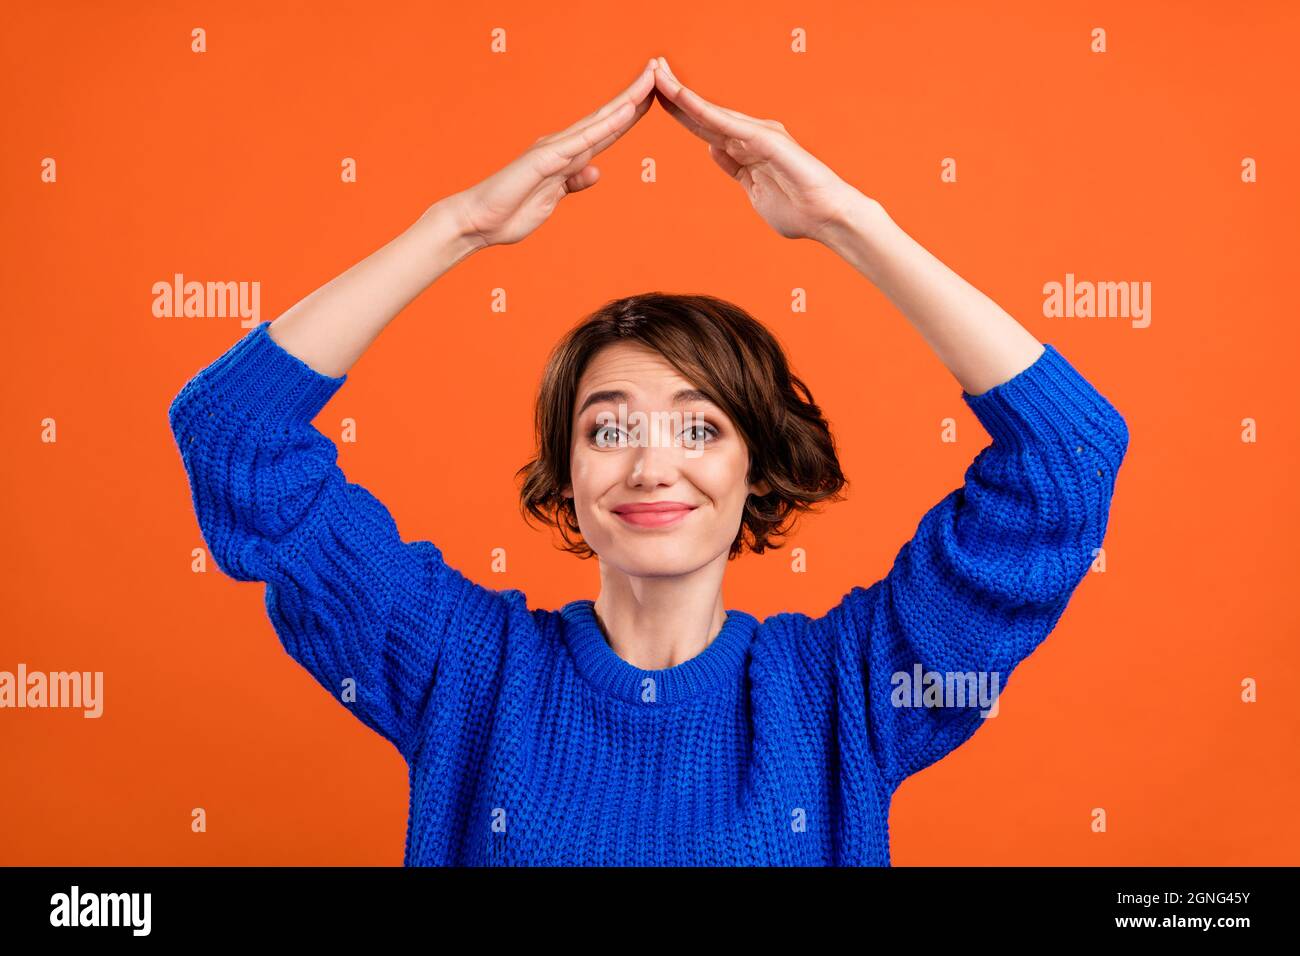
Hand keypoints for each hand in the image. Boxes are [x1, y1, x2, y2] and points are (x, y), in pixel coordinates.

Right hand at [445, 59, 657, 249]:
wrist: (479, 222)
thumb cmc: (510, 211)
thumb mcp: (553, 199)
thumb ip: (573, 184)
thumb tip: (595, 170)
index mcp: (567, 156)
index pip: (607, 131)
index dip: (631, 113)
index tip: (654, 97)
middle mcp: (563, 146)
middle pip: (608, 117)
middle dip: (635, 94)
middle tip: (659, 69)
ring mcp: (554, 150)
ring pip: (599, 121)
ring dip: (626, 100)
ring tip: (650, 78)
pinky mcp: (545, 160)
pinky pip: (581, 140)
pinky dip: (604, 125)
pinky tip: (624, 111)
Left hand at [651, 56, 863, 243]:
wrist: (826, 218)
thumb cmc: (796, 210)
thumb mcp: (752, 189)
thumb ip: (734, 168)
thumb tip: (714, 149)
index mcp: (744, 150)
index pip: (705, 129)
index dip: (681, 113)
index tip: (657, 98)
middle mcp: (749, 136)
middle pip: (703, 114)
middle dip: (676, 93)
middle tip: (652, 69)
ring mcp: (758, 135)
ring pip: (711, 112)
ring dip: (683, 94)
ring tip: (659, 74)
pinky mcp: (766, 139)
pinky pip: (727, 123)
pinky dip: (703, 111)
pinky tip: (683, 99)